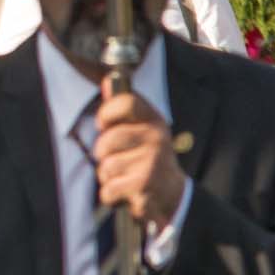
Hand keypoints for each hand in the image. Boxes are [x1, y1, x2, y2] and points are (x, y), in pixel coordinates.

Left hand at [92, 82, 185, 230]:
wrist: (171, 192)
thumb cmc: (147, 156)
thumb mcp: (139, 128)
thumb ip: (121, 107)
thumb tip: (107, 80)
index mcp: (154, 119)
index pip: (125, 102)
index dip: (107, 113)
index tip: (103, 125)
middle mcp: (157, 137)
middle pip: (108, 139)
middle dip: (104, 154)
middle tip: (117, 158)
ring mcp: (152, 160)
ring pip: (106, 166)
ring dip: (108, 176)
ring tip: (125, 176)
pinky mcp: (145, 184)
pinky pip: (109, 188)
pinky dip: (111, 194)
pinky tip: (126, 192)